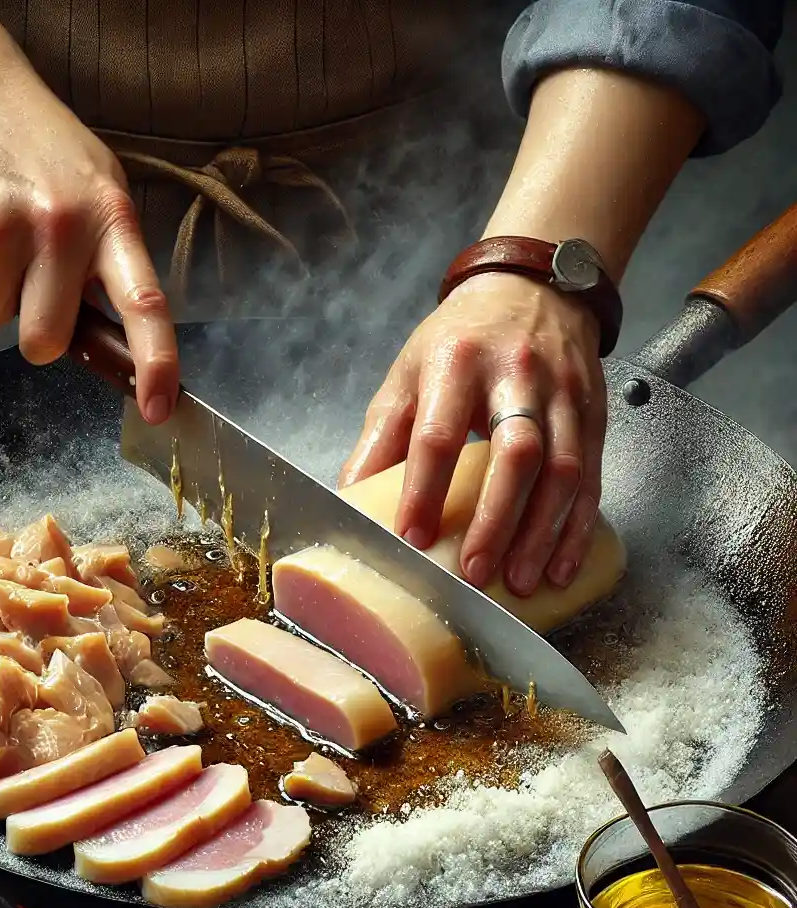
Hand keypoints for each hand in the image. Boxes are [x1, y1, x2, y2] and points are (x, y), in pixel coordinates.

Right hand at [0, 48, 176, 422]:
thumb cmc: (43, 145)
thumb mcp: (99, 187)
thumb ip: (110, 256)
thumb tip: (111, 333)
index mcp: (110, 220)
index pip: (144, 303)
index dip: (156, 362)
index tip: (158, 407)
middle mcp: (59, 228)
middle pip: (44, 341)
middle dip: (36, 331)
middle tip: (30, 283)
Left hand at [339, 272, 606, 595]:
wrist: (532, 287)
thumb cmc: (458, 341)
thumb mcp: (408, 373)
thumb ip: (381, 435)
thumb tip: (350, 497)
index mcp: (456, 364)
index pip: (439, 433)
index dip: (424, 488)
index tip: (413, 537)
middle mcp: (516, 376)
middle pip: (515, 453)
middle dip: (496, 519)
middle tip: (476, 573)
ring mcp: (563, 394)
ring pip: (562, 469)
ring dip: (542, 533)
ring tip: (521, 582)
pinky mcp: (593, 412)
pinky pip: (592, 476)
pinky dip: (578, 527)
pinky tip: (563, 565)